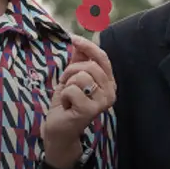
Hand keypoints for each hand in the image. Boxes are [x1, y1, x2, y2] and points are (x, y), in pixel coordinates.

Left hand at [42, 35, 116, 166]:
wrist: (59, 130)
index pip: (103, 58)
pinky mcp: (90, 110)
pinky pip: (72, 89)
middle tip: (67, 84)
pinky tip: (66, 106)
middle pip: (90, 66)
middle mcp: (110, 92)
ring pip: (81, 77)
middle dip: (71, 71)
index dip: (88, 46)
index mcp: (109, 83)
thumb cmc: (67, 104)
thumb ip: (78, 60)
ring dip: (67, 85)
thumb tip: (79, 41)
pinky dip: (63, 96)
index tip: (74, 39)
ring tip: (67, 97)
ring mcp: (102, 102)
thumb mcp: (72, 78)